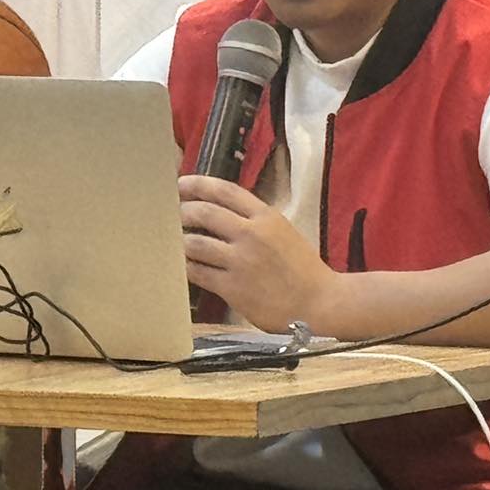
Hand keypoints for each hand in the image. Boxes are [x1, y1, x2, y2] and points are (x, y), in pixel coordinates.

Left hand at [178, 175, 338, 332]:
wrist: (320, 304)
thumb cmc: (302, 270)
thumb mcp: (284, 232)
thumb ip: (254, 220)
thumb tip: (220, 212)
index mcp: (267, 217)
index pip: (225, 191)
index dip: (198, 185)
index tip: (180, 184)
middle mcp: (252, 234)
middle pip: (204, 213)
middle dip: (182, 212)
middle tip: (169, 215)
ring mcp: (240, 261)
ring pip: (195, 243)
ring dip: (179, 241)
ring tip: (173, 242)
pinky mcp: (232, 287)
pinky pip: (197, 272)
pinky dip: (185, 267)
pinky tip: (180, 266)